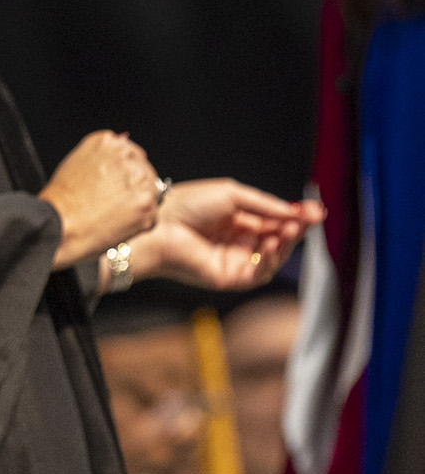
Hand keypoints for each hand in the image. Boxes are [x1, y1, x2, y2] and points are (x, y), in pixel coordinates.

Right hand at [42, 130, 159, 268]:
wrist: (59, 225)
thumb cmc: (62, 199)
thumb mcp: (77, 162)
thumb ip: (104, 155)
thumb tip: (125, 143)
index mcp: (108, 142)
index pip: (132, 153)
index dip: (123, 174)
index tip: (113, 185)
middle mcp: (127, 156)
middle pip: (144, 171)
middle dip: (132, 187)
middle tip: (110, 203)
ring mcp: (140, 180)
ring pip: (150, 192)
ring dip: (137, 204)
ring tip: (111, 214)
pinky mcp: (147, 205)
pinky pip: (152, 214)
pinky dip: (139, 222)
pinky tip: (117, 223)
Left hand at [125, 179, 320, 289]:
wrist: (158, 224)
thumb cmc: (186, 205)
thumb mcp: (232, 196)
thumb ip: (264, 205)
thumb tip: (296, 213)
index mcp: (239, 221)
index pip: (276, 221)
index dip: (296, 216)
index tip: (315, 210)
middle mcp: (239, 242)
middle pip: (279, 239)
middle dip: (296, 229)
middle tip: (311, 218)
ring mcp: (235, 261)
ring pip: (273, 257)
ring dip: (286, 244)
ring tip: (290, 229)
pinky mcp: (229, 277)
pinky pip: (258, 273)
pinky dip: (269, 260)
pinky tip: (272, 244)